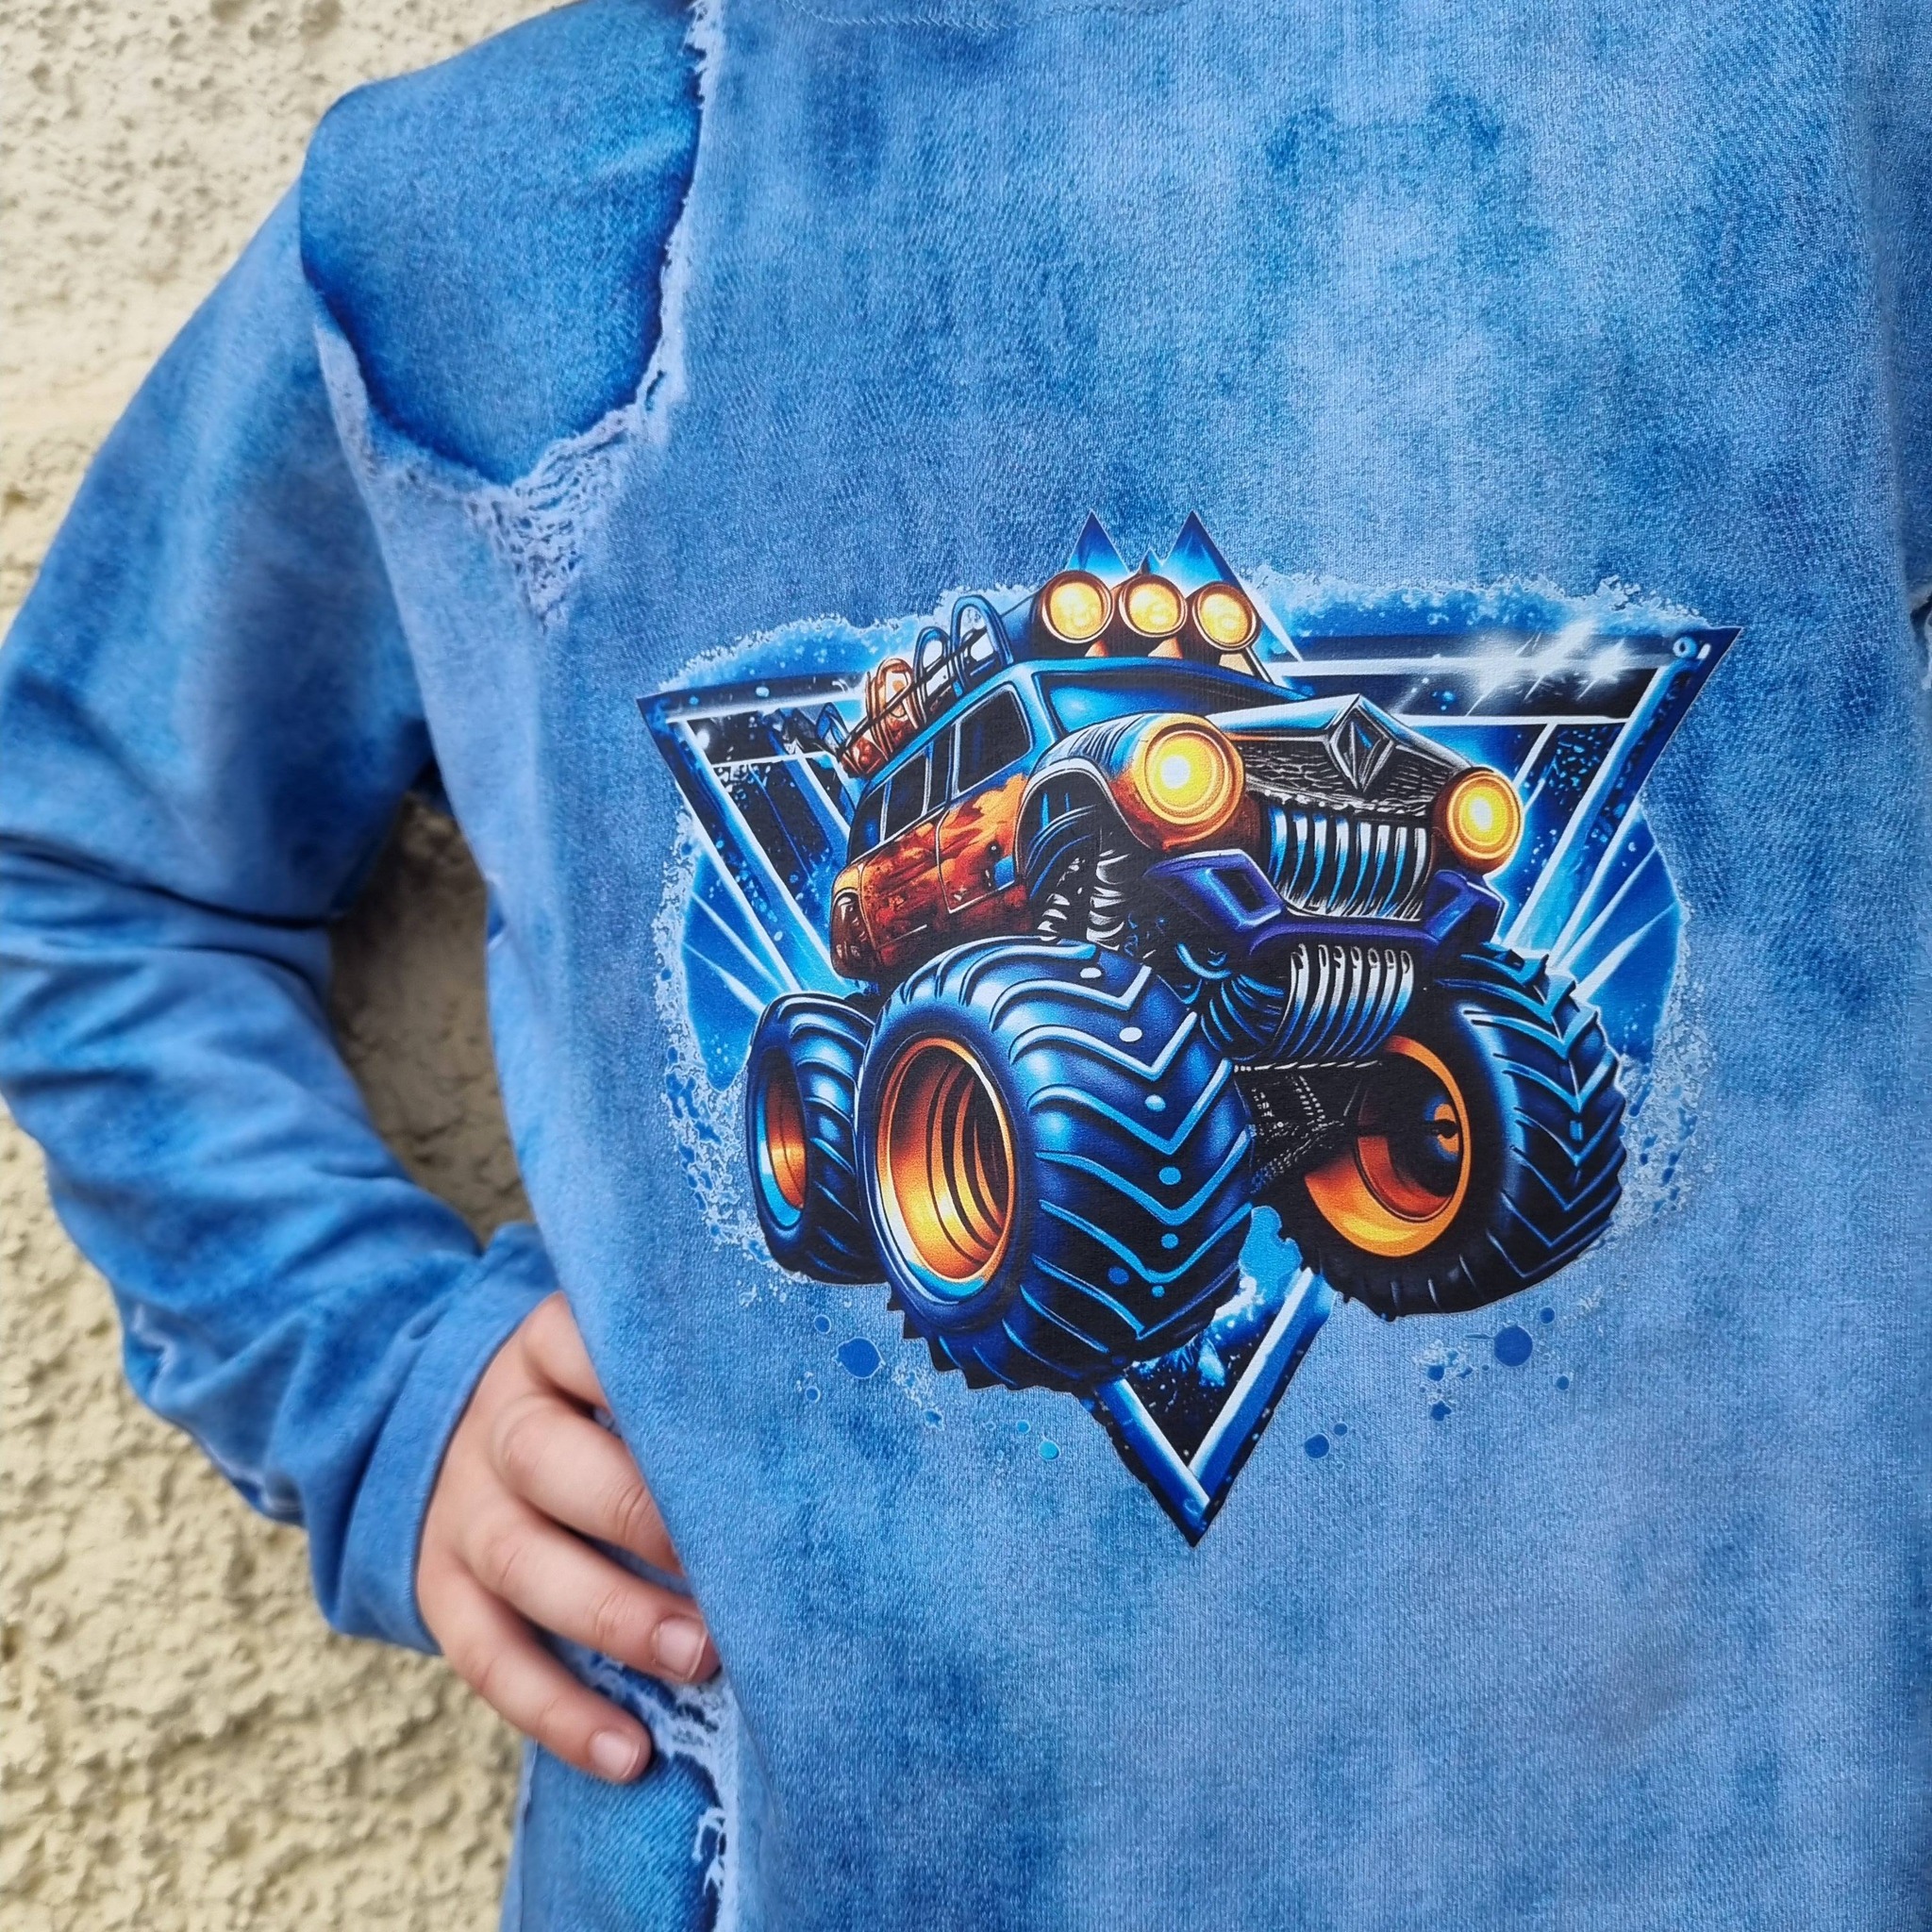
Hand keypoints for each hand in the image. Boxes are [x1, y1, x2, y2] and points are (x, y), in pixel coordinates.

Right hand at [418, 1292, 716, 1781]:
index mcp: (551, 1347)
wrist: (473, 1437)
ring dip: (614, 1617)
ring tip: (700, 1657)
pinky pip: (485, 1656)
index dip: (658, 1392)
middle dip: (642, 1516)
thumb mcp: (630, 1368)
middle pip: (547, 1458)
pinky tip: (629, 1752)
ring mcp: (463, 1506)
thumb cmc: (607, 1408)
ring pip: (522, 1560)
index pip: (590, 1346)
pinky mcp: (440, 1588)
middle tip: (735, 1563)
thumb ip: (696, 1388)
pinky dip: (557, 1711)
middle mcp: (499, 1421)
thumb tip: (825, 1439)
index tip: (745, 1432)